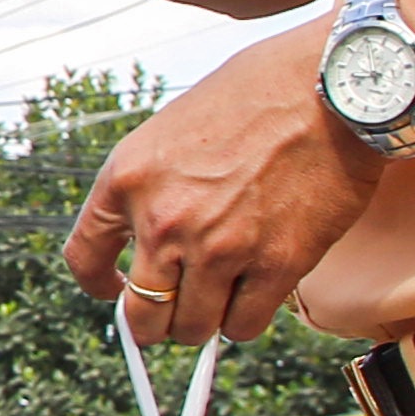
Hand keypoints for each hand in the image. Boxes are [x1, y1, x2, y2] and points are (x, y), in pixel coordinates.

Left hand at [66, 18, 391, 345]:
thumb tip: (147, 240)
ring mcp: (220, 249)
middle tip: (175, 312)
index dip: (98, 286)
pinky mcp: (276, 265)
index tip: (114, 294)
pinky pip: (244, 325)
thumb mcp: (174, 129)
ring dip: (205, 322)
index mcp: (129, 179)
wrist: (330, 87)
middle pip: (141, 316)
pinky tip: (252, 298)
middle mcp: (165, 221)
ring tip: (220, 300)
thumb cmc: (259, 94)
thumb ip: (152, 186)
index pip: (84, 257)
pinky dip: (245, 320)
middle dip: (155, 324)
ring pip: (194, 328)